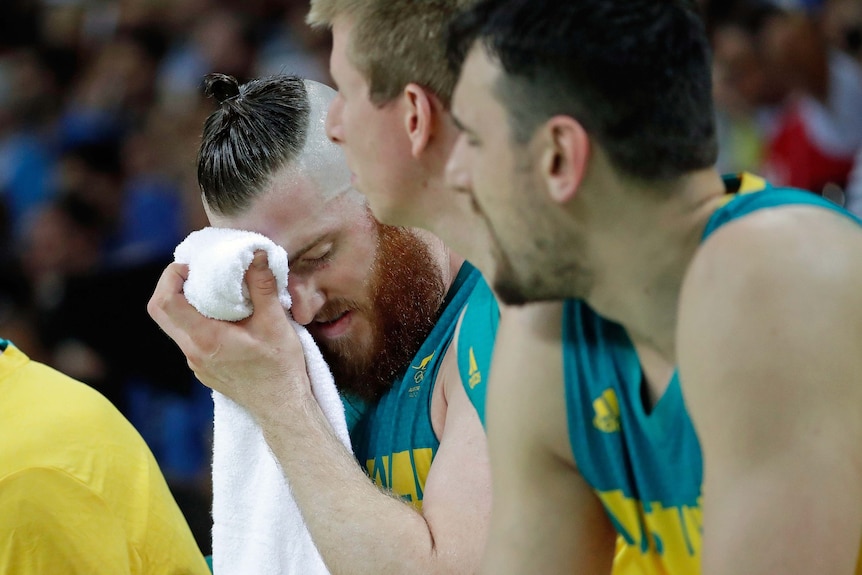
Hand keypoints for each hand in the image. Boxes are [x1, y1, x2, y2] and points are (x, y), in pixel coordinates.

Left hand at [147, 251, 312, 421]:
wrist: (282, 408)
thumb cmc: (280, 368)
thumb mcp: (276, 323)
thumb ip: (262, 286)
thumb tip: (256, 253)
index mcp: (205, 339)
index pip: (166, 303)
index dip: (171, 277)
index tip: (192, 265)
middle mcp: (193, 352)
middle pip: (161, 313)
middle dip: (171, 286)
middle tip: (194, 271)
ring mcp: (196, 363)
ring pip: (174, 326)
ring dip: (185, 304)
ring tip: (212, 290)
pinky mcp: (203, 369)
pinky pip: (189, 338)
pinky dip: (196, 320)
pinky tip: (223, 316)